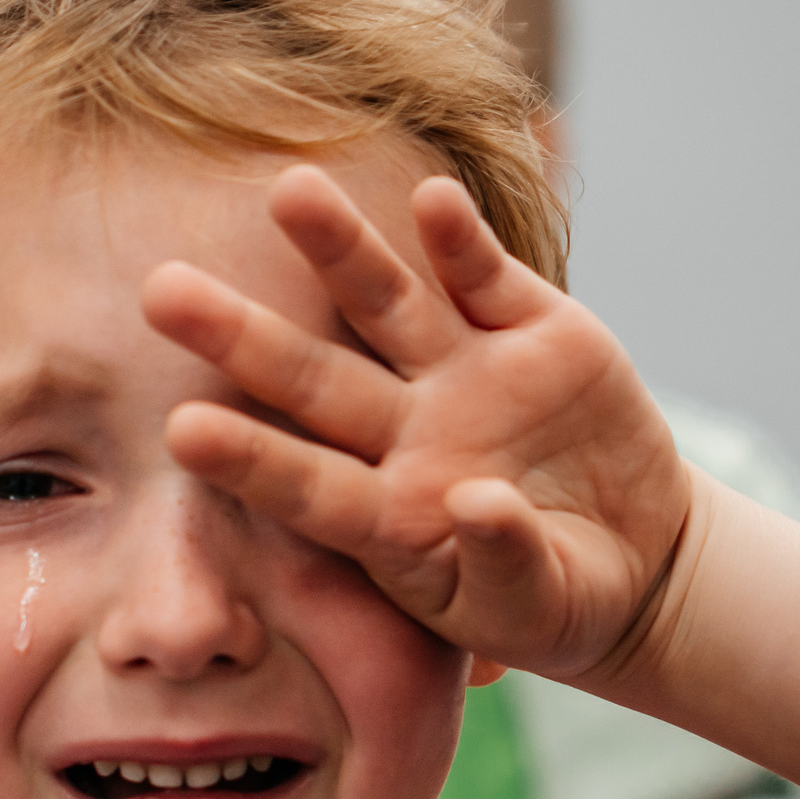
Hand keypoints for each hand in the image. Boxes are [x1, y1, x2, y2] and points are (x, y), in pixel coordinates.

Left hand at [141, 165, 690, 684]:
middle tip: (161, 291)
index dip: (249, 458)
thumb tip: (478, 504)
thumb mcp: (534, 608)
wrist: (638, 555)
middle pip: (312, 378)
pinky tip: (430, 199)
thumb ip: (503, 562)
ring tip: (290, 190)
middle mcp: (407, 432)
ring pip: (386, 303)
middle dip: (241, 335)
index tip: (180, 432)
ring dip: (341, 247)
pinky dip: (461, 239)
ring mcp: (464, 374)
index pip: (305, 484)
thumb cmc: (555, 599)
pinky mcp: (532, 330)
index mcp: (386, 516)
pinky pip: (486, 277)